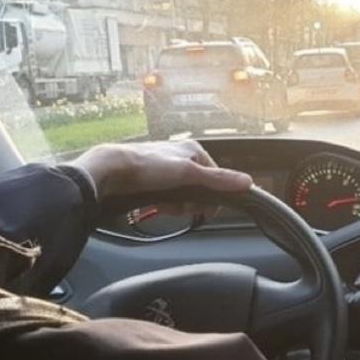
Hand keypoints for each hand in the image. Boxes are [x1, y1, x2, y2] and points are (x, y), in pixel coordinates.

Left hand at [70, 140, 252, 215]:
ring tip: (167, 205)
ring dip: (179, 205)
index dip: (214, 196)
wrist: (112, 171)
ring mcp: (167, 170)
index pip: (217, 177)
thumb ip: (218, 179)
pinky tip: (159, 205)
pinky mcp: (154, 182)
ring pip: (185, 196)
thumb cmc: (149, 166)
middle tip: (182, 207)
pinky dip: (167, 205)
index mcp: (194, 150)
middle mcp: (182, 158)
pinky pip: (170, 198)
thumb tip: (247, 182)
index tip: (207, 209)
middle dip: (193, 202)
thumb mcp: (189, 173)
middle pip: (201, 189)